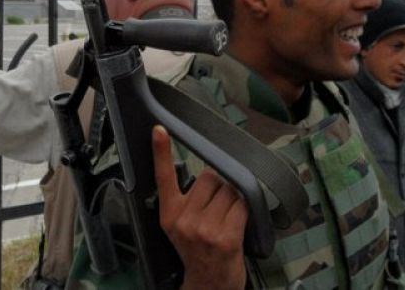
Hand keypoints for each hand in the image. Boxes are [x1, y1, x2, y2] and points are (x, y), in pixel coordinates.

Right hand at [152, 125, 247, 289]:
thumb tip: (211, 173)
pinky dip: (246, 211)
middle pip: (211, 177)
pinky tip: (238, 224)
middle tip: (218, 209)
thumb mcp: (181, 227)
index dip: (161, 152)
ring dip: (235, 199)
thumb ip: (188, 201)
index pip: (164, 177)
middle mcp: (184, 220)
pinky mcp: (225, 237)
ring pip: (230, 190)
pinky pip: (242, 206)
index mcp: (170, 215)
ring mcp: (204, 229)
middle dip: (220, 186)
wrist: (209, 286)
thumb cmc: (199, 253)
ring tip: (227, 219)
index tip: (158, 130)